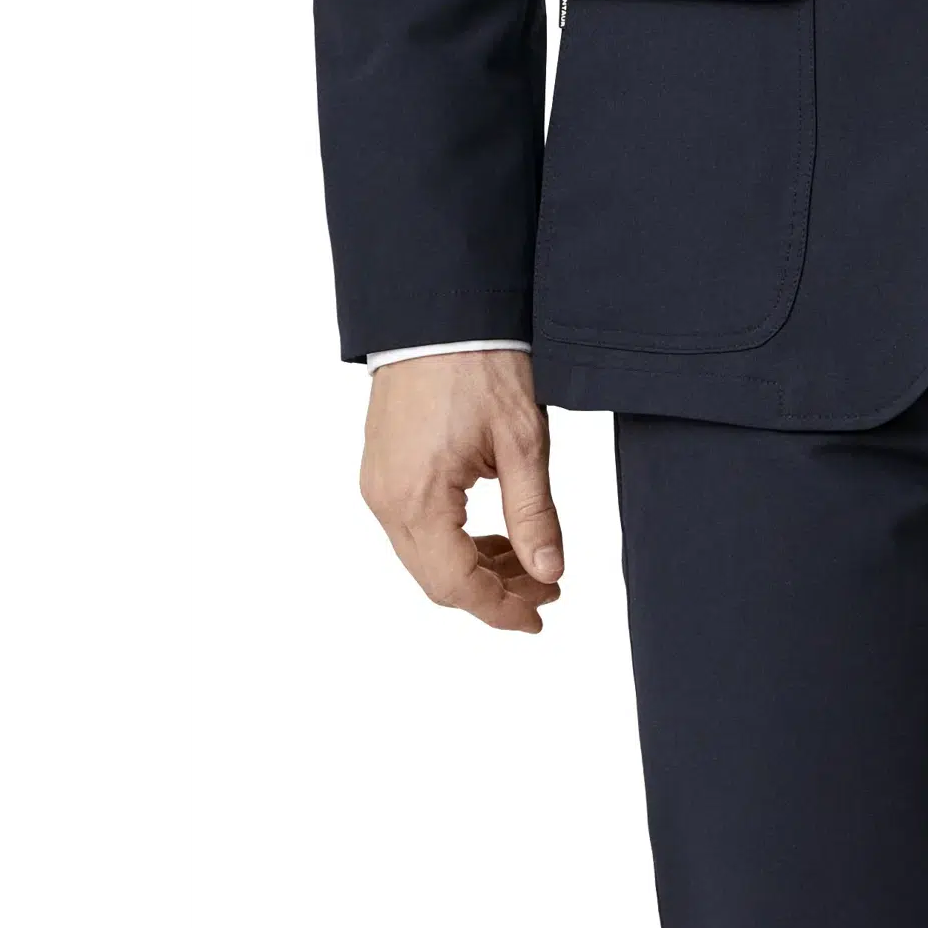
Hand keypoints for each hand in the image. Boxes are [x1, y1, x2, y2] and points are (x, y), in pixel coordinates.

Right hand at [361, 352, 565, 634]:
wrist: (438, 311)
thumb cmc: (479, 364)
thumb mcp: (521, 442)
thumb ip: (534, 515)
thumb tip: (549, 572)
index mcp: (418, 499)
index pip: (457, 585)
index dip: (501, 610)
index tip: (540, 617)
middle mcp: (386, 500)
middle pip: (436, 580)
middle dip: (494, 593)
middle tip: (547, 589)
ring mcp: (378, 484)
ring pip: (424, 558)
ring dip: (475, 570)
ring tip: (530, 563)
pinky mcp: (382, 469)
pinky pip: (414, 528)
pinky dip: (454, 543)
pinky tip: (493, 536)